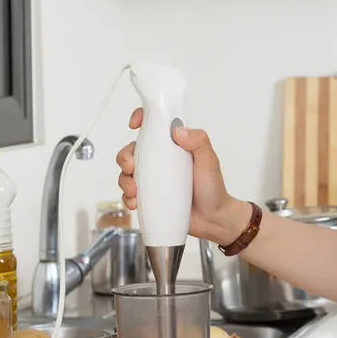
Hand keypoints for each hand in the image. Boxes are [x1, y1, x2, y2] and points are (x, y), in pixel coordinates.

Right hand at [117, 108, 241, 242]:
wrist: (213, 219)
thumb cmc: (213, 188)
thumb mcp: (209, 161)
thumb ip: (199, 142)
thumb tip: (177, 131)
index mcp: (173, 145)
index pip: (153, 125)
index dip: (141, 118)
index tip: (134, 124)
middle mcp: (160, 159)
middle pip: (132, 150)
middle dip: (125, 157)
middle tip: (130, 168)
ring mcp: (153, 178)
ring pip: (127, 172)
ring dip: (124, 180)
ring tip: (133, 192)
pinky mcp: (149, 196)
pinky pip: (130, 194)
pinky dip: (127, 197)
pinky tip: (134, 203)